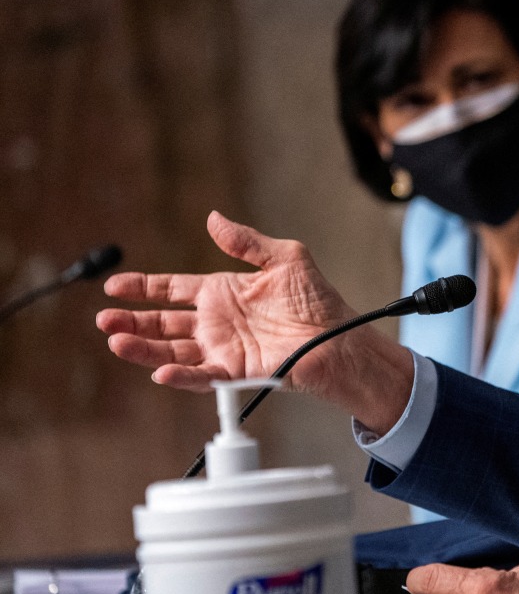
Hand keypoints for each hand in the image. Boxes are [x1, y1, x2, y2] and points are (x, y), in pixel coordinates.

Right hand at [96, 211, 411, 428]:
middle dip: (132, 321)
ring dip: (144, 348)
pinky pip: (201, 375)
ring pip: (173, 350)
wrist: (339, 337)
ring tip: (116, 342)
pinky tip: (159, 369)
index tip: (114, 286)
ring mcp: (224, 347)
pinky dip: (180, 374)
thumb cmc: (318, 300)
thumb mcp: (285, 258)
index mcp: (223, 292)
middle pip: (163, 322)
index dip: (143, 288)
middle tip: (104, 320)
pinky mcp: (236, 370)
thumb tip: (214, 218)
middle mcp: (217, 322)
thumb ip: (246, 242)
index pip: (173, 289)